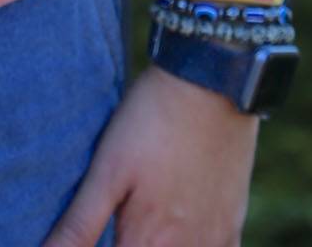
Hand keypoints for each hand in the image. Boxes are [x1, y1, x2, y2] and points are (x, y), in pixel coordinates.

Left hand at [39, 62, 261, 246]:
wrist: (212, 80)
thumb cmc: (151, 120)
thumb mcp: (107, 170)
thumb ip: (79, 225)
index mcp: (144, 242)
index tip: (101, 232)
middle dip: (126, 242)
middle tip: (119, 219)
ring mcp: (212, 240)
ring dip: (157, 245)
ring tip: (144, 222)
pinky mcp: (232, 225)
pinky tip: (180, 230)